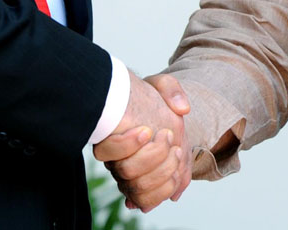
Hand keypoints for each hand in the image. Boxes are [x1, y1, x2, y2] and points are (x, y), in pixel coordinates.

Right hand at [93, 73, 191, 210]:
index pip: (105, 149)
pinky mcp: (140, 189)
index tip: (148, 130)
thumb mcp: (161, 86)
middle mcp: (114, 159)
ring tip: (178, 151)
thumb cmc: (153, 101)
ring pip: (138, 188)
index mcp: (111, 135)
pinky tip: (177, 174)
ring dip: (164, 171)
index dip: (127, 144)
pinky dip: (164, 191)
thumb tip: (182, 108)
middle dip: (156, 155)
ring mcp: (126, 177)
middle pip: (126, 171)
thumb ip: (171, 89)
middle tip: (169, 136)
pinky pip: (146, 202)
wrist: (160, 119)